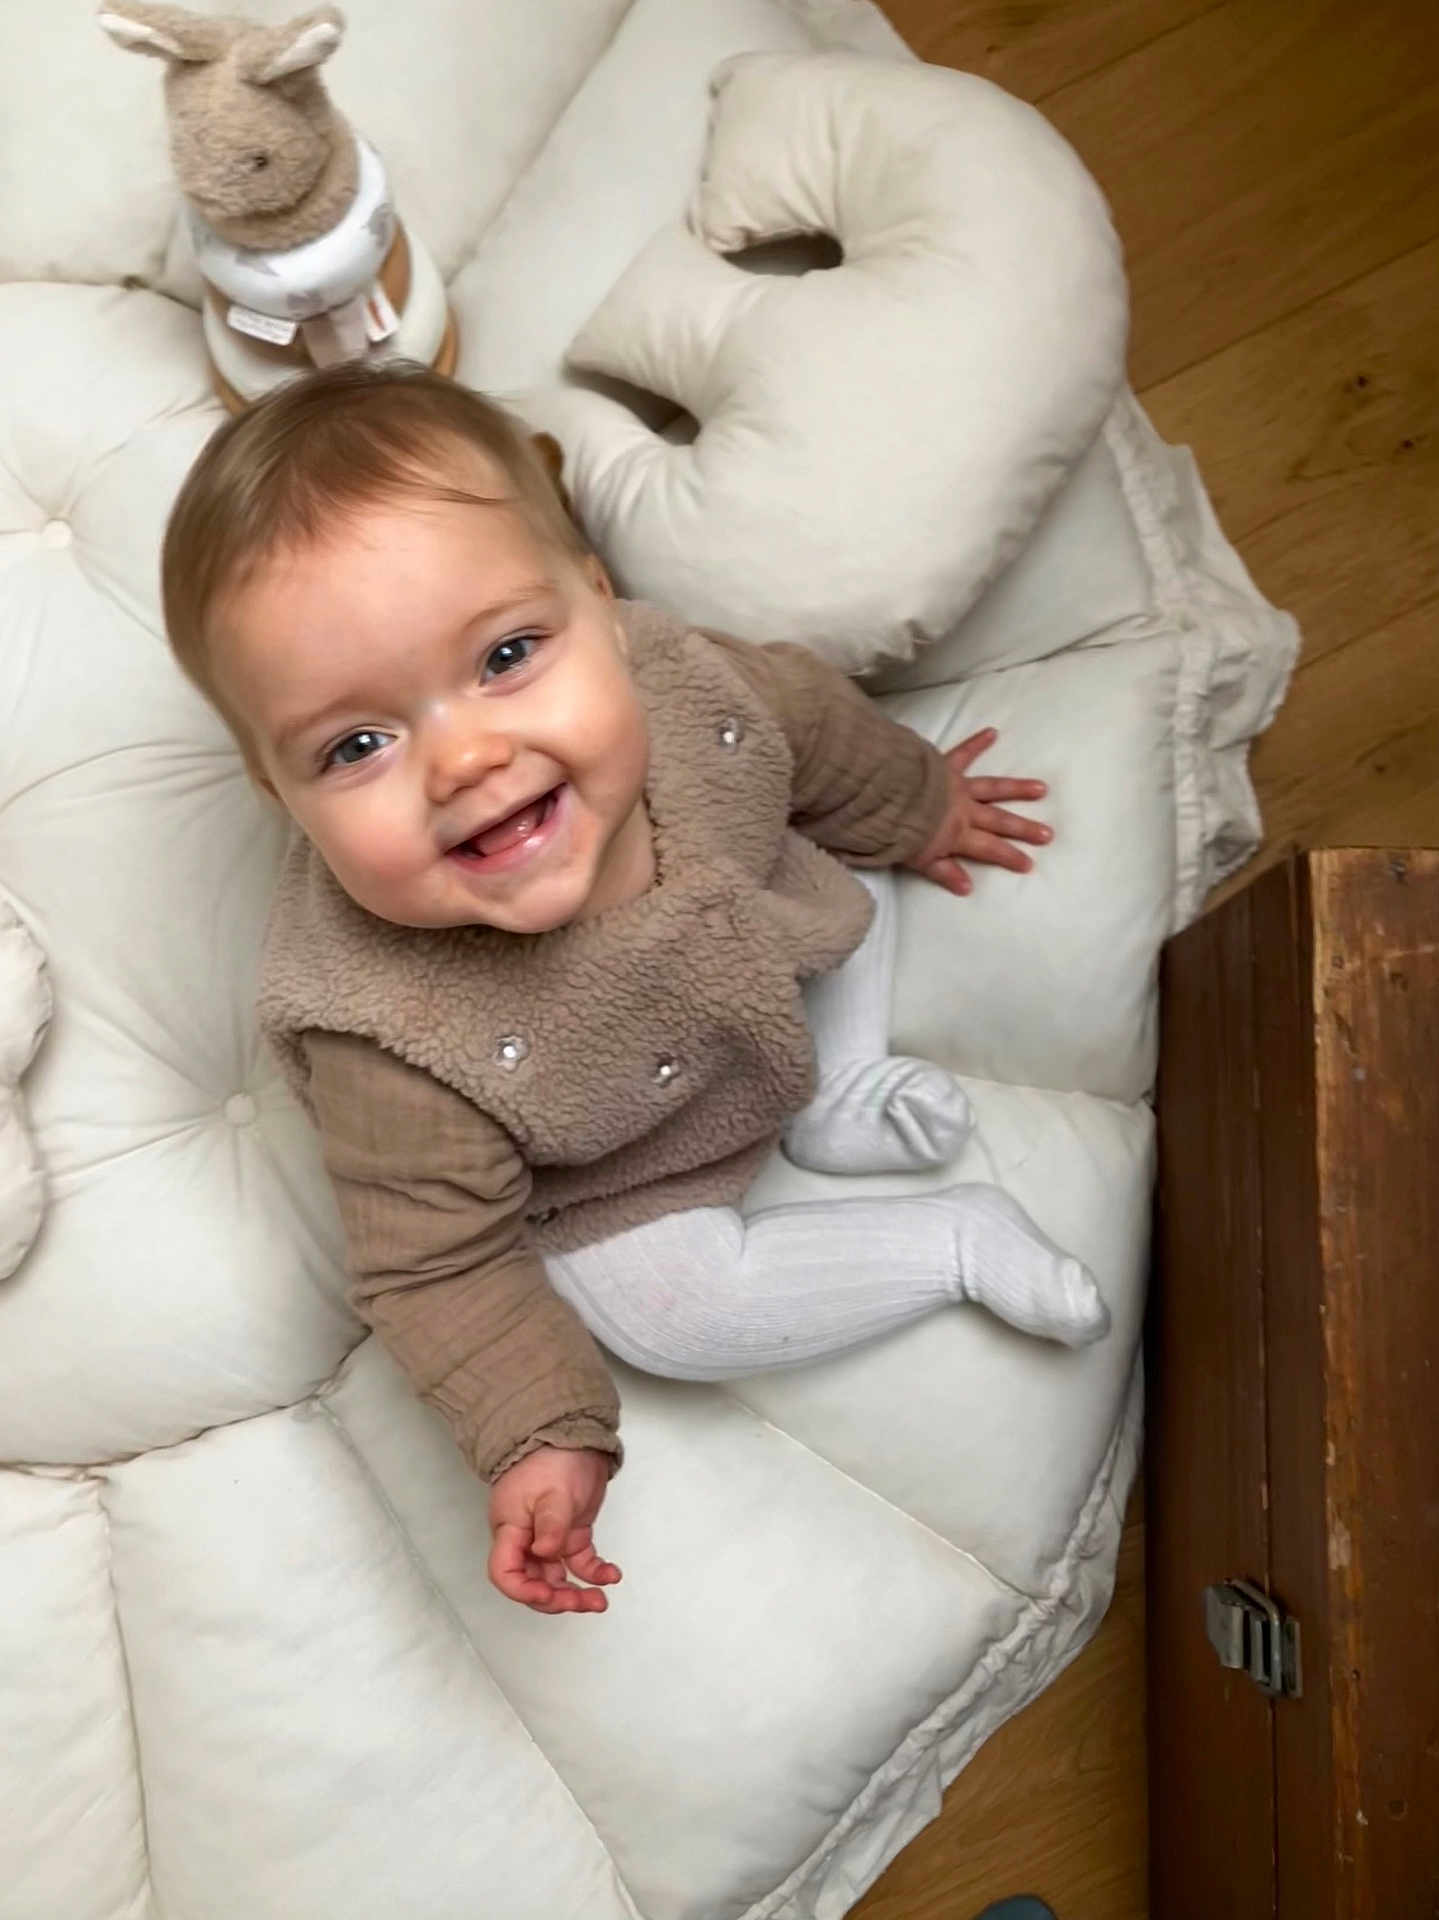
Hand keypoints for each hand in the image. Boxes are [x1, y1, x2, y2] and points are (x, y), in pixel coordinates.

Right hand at [488, 1446, 620, 1614]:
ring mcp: (550, 1537)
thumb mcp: (553, 1492)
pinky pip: (579, 1562)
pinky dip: (594, 1572)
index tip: (550, 1594)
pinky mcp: (572, 1532)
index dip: (523, 1591)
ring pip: (557, 1577)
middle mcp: (526, 1539)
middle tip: (584, 1603)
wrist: (572, 1433)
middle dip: (556, 1598)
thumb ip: (551, 1524)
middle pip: (533, 1581)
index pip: (505, 1573)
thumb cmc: (552, 1459)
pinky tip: (611, 1575)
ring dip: (576, 1592)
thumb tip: (545, 1553)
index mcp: (511, 1530)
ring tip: (600, 1600)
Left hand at [903, 728, 1051, 897]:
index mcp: (958, 834)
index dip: (1010, 856)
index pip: (989, 849)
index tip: (1029, 863)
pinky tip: (993, 732)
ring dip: (1017, 789)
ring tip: (1041, 789)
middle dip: (1024, 828)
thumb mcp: (918, 860)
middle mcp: (964, 809)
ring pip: (993, 788)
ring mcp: (957, 786)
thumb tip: (968, 887)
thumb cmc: (896, 830)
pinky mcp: (945, 766)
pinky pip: (963, 753)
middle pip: (999, 820)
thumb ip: (944, 872)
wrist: (884, 795)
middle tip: (1048, 833)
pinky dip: (977, 742)